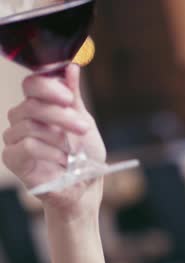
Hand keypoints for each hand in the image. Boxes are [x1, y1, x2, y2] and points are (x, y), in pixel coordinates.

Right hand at [2, 65, 105, 216]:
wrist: (85, 186)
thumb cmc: (85, 154)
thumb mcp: (84, 121)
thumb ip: (74, 96)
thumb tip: (70, 66)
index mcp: (41, 105)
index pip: (32, 84)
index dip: (47, 87)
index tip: (68, 98)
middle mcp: (23, 118)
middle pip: (32, 105)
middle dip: (61, 116)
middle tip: (83, 128)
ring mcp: (14, 137)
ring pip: (30, 125)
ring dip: (59, 138)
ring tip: (73, 152)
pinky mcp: (12, 157)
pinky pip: (27, 146)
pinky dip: (50, 153)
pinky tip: (62, 161)